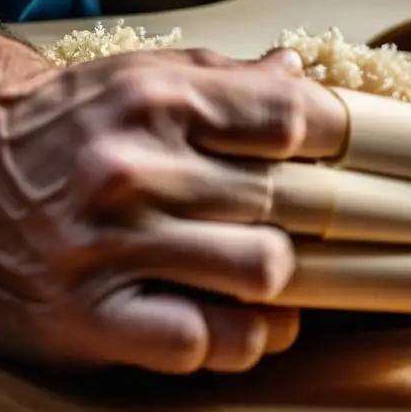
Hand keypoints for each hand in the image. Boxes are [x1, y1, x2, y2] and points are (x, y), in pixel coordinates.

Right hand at [0, 47, 347, 374]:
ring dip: (278, 280)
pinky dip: (230, 338)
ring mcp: (109, 247)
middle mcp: (134, 170)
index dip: (335, 143)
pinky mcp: (85, 317)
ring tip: (262, 272)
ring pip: (263, 271)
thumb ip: (228, 78)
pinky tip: (224, 317)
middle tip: (306, 222)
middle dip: (310, 216)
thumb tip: (298, 69)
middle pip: (289, 200)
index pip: (295, 118)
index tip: (340, 160)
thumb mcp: (143, 77)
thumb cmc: (71, 124)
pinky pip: (201, 342)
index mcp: (158, 99)